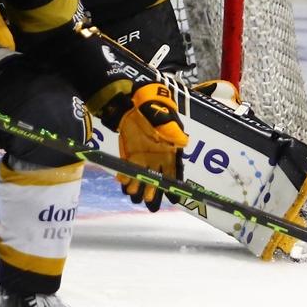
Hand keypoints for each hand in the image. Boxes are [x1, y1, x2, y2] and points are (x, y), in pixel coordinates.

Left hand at [108, 80, 188, 210]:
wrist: (133, 104)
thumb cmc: (153, 110)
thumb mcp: (165, 119)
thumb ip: (172, 131)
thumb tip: (183, 142)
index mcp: (170, 151)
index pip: (174, 171)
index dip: (174, 184)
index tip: (174, 198)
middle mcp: (158, 158)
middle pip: (158, 178)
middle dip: (154, 190)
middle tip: (149, 202)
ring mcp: (145, 158)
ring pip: (144, 176)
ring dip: (139, 186)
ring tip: (134, 195)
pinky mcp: (132, 155)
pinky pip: (130, 170)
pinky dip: (126, 177)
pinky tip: (123, 184)